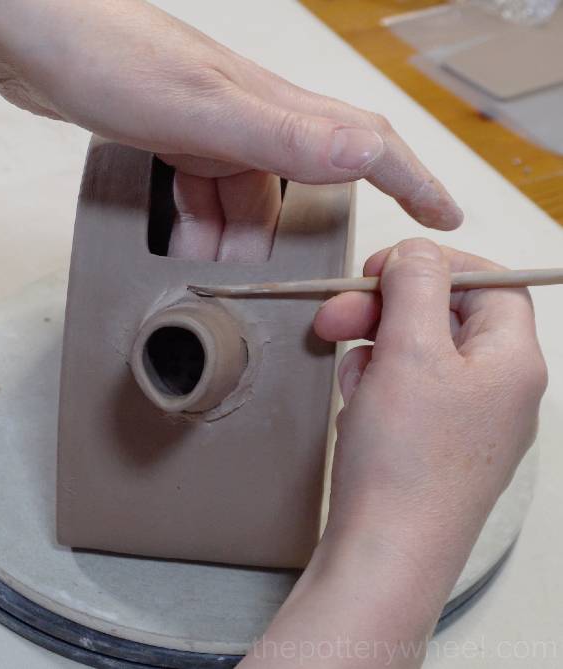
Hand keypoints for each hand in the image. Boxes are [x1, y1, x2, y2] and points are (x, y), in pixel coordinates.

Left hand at [0, 0, 462, 258]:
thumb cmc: (108, 57)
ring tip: (194, 263)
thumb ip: (287, 135)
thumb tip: (367, 151)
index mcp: (274, 111)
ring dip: (224, 240)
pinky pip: (204, 197)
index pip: (364, 144)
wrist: (30, 40)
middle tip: (250, 280)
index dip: (411, 182)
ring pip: (243, 204)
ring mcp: (213, 132)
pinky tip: (177, 236)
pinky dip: (196, 224)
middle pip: (292, 197)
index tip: (443, 217)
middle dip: (272, 245)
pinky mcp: (179, 141)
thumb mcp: (205, 108)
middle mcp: (252, 121)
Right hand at [239, 239, 545, 668]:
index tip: (383, 270)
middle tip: (337, 314)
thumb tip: (417, 252)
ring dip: (374, 349)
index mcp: (511, 360)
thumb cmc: (405, 464)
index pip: (487, 283)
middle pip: (443, 316)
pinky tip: (358, 406)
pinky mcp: (434, 440)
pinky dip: (375, 385)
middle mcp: (498, 388)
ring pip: (417, 352)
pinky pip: (405, 389)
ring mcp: (466, 418)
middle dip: (385, 309)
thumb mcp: (409, 351)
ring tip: (352, 378)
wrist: (384, 549)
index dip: (434, 265)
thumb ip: (416, 285)